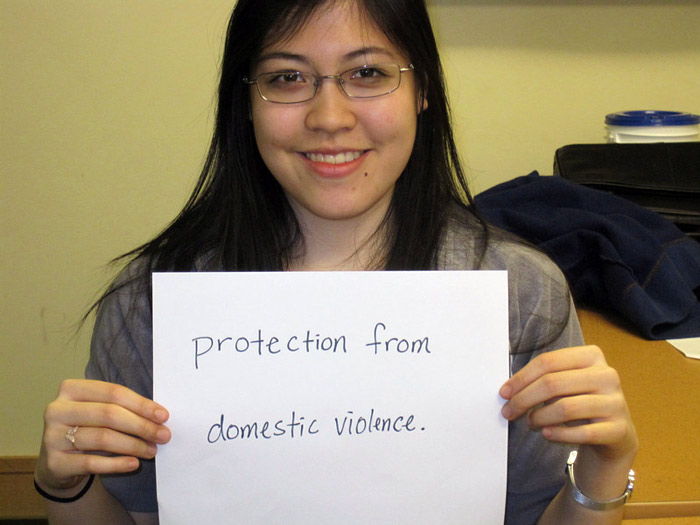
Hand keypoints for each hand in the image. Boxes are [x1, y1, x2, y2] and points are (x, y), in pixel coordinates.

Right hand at [36, 379, 170, 492]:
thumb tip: (160, 417)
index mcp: (71, 389)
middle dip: (141, 425)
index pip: (113, 392)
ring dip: (133, 445)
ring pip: (102, 438)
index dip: (141, 404)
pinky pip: (92, 462)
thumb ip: (124, 409)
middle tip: (163, 435)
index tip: (164, 416)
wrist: (58, 463)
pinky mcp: (54, 463)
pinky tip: (134, 464)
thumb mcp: (100, 413)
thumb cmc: (88, 429)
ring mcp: (52, 436)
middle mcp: (57, 410)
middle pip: (109, 414)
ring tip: (152, 450)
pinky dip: (116, 464)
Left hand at [499, 345, 636, 460]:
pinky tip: (546, 433)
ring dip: (539, 418)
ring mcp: (615, 402)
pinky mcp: (619, 429)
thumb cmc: (581, 403)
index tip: (504, 393)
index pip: (548, 362)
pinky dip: (558, 434)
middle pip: (553, 384)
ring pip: (565, 408)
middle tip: (509, 412)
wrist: (615, 434)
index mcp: (591, 356)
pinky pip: (582, 433)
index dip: (521, 378)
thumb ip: (542, 380)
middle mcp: (606, 375)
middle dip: (524, 399)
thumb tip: (508, 390)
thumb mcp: (564, 385)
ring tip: (530, 423)